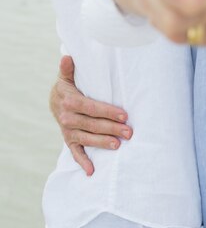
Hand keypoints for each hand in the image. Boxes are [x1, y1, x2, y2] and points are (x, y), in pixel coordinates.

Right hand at [50, 56, 131, 174]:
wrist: (54, 100)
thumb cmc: (68, 85)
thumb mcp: (66, 75)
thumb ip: (68, 68)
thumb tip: (67, 56)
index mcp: (69, 101)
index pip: (92, 107)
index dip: (108, 112)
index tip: (124, 115)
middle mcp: (68, 117)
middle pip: (92, 124)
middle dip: (111, 128)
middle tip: (129, 132)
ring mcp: (68, 131)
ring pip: (87, 138)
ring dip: (102, 143)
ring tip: (118, 145)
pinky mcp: (69, 140)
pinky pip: (75, 152)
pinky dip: (83, 162)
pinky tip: (92, 171)